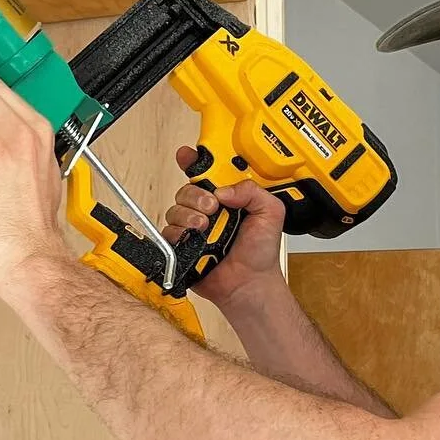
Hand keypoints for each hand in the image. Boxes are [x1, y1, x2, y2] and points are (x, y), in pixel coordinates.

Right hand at [163, 147, 285, 307]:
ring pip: (175, 209)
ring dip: (188, 214)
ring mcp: (194, 229)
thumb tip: (224, 189)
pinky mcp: (183, 246)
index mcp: (228, 199)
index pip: (207, 174)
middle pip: (187, 189)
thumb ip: (252, 192)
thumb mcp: (270, 213)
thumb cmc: (260, 254)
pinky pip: (169, 233)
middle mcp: (209, 211)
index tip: (187, 156)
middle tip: (212, 207)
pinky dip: (178, 233)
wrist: (250, 284)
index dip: (194, 162)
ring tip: (204, 226)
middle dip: (196, 195)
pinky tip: (192, 238)